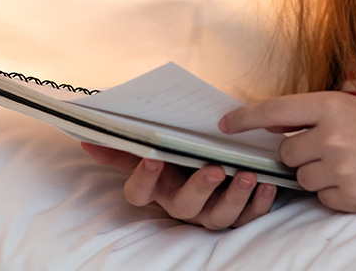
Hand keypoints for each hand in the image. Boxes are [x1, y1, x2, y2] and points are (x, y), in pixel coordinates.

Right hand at [80, 143, 276, 228]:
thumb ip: (124, 146)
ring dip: (236, 197)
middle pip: (185, 207)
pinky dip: (260, 202)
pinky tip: (268, 184)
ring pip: (220, 216)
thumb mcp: (154, 147)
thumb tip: (87, 138)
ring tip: (248, 174)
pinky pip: (250, 216)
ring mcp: (211, 212)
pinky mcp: (239, 213)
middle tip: (215, 169)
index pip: (140, 194)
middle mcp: (182, 205)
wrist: (215, 156)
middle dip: (200, 188)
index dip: (143, 178)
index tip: (153, 158)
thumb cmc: (180, 151)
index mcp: (158, 188)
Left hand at [219, 92, 355, 212]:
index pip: (275, 110)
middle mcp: (333, 135)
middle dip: (297, 151)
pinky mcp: (350, 196)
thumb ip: (317, 114)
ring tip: (349, 162)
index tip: (224, 124)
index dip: (245, 118)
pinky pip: (321, 197)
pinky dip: (332, 191)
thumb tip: (274, 125)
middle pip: (285, 152)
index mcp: (333, 104)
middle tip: (327, 145)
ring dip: (315, 173)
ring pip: (301, 177)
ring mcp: (341, 168)